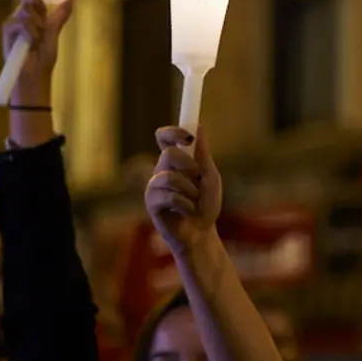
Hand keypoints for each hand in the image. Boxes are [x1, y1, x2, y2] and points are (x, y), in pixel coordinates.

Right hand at [1, 0, 75, 105]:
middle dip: (36, 2)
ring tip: (37, 39)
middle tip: (43, 17)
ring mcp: (12, 24)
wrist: (34, 76)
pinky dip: (30, 32)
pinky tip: (30, 42)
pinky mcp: (7, 31)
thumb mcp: (55, 32)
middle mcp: (20, 17)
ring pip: (26, 10)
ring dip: (37, 24)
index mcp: (32, 16)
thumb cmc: (43, 57)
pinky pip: (21, 21)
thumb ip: (62, 13)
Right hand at [145, 127, 222, 251]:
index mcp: (176, 161)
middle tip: (198, 179)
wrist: (201, 233)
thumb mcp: (210, 177)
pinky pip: (168, 196)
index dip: (172, 131)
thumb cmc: (206, 205)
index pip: (164, 137)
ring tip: (194, 201)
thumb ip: (203, 154)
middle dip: (189, 166)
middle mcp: (162, 170)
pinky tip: (188, 211)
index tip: (188, 137)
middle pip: (169, 154)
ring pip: (169, 176)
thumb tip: (198, 127)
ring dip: (190, 190)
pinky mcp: (151, 202)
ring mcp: (154, 186)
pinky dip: (185, 204)